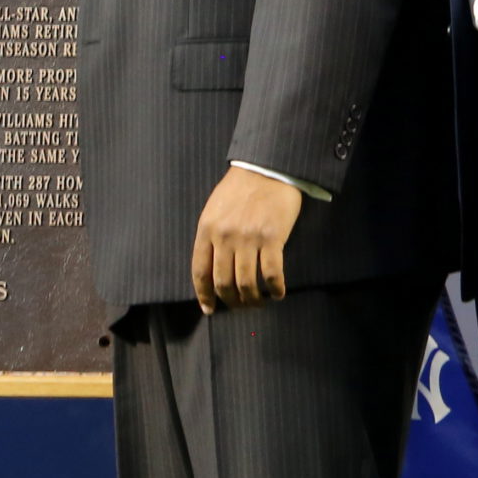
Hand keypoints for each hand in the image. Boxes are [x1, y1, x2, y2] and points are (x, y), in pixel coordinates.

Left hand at [191, 167, 303, 312]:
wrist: (266, 168)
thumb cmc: (239, 188)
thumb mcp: (214, 209)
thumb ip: (211, 235)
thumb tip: (212, 266)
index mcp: (206, 229)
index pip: (200, 271)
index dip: (204, 295)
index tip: (209, 309)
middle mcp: (224, 237)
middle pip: (223, 283)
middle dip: (231, 301)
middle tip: (240, 306)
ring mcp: (248, 239)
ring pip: (247, 284)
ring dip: (253, 300)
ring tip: (259, 302)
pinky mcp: (272, 238)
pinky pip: (271, 274)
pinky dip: (275, 289)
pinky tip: (277, 293)